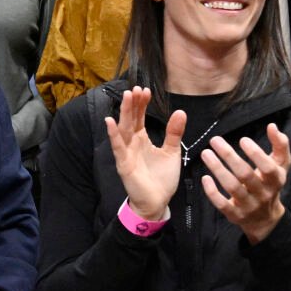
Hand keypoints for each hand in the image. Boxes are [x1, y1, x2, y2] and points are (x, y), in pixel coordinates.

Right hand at [105, 86, 184, 220]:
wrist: (157, 202)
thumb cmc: (162, 178)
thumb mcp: (172, 151)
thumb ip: (174, 132)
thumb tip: (180, 111)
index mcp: (142, 139)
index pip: (139, 117)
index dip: (141, 104)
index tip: (145, 90)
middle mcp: (132, 143)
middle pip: (130, 119)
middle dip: (133, 104)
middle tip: (136, 88)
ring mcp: (126, 152)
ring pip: (123, 129)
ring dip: (124, 113)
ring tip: (126, 96)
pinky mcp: (124, 163)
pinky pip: (118, 146)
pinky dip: (113, 134)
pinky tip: (110, 121)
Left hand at [198, 125, 290, 243]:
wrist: (265, 218)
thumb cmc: (270, 184)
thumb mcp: (280, 166)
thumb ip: (280, 145)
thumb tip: (272, 126)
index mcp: (276, 180)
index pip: (268, 167)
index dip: (256, 153)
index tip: (242, 139)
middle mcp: (263, 194)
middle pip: (246, 175)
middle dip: (229, 156)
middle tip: (215, 140)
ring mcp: (249, 206)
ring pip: (232, 187)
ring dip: (217, 169)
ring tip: (206, 153)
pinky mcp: (235, 215)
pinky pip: (222, 205)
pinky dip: (212, 192)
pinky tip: (204, 178)